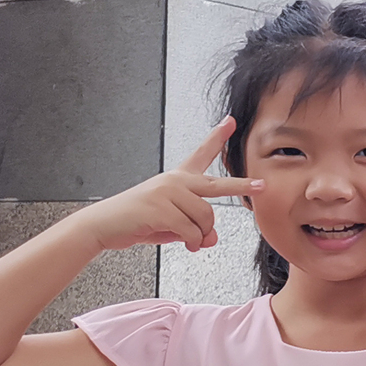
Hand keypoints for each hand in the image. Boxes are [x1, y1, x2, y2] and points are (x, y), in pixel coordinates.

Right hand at [69, 118, 252, 253]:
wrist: (103, 226)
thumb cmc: (138, 222)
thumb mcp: (172, 225)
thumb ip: (195, 229)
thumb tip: (211, 239)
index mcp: (177, 179)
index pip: (200, 154)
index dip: (217, 137)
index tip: (231, 121)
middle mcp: (175, 181)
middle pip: (217, 186)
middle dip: (242, 186)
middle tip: (262, 186)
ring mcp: (168, 192)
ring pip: (205, 217)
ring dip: (201, 234)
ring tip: (190, 241)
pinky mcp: (161, 208)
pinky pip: (192, 230)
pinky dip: (192, 242)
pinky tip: (184, 244)